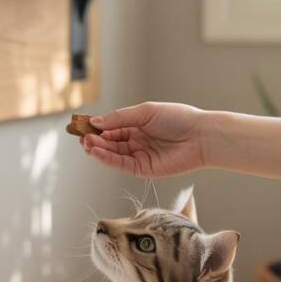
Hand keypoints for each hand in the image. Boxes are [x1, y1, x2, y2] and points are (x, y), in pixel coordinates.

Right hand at [82, 102, 207, 177]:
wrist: (199, 136)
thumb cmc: (177, 118)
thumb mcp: (144, 112)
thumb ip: (119, 118)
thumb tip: (95, 122)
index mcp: (137, 126)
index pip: (111, 128)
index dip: (96, 127)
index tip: (81, 125)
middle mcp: (136, 142)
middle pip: (109, 142)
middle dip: (94, 140)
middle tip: (81, 137)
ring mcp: (139, 156)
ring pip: (113, 154)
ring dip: (98, 149)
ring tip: (86, 143)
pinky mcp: (143, 169)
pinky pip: (121, 164)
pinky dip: (108, 159)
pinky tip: (98, 151)